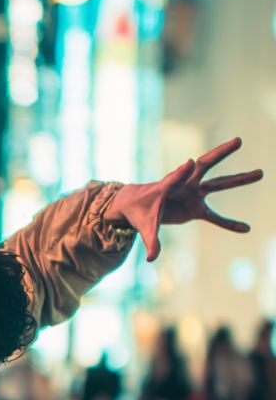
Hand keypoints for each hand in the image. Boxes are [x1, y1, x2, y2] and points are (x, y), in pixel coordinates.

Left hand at [108, 137, 262, 262]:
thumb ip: (150, 240)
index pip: (175, 178)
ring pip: (218, 184)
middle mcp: (184, 186)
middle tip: (238, 141)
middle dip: (220, 154)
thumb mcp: (144, 226)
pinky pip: (215, 218)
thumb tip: (151, 258)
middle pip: (204, 167)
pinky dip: (228, 224)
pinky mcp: (196, 209)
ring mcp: (193, 195)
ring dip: (238, 179)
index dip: (181, 172)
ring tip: (260, 173)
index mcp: (167, 186)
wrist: (139, 207)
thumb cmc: (140, 211)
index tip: (190, 163)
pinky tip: (245, 229)